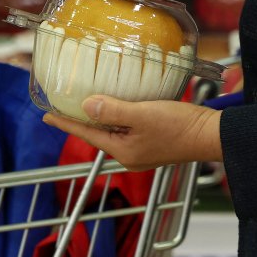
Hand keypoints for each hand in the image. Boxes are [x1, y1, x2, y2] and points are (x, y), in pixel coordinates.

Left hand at [42, 95, 222, 171]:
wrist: (211, 135)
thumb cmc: (178, 126)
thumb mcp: (142, 114)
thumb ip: (113, 110)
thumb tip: (86, 105)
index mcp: (122, 151)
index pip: (86, 134)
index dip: (65, 123)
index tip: (45, 116)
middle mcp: (129, 155)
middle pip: (99, 134)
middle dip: (82, 120)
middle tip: (65, 104)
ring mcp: (142, 150)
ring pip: (114, 131)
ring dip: (101, 116)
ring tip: (88, 102)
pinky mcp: (154, 142)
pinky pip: (128, 129)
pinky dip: (119, 116)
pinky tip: (120, 104)